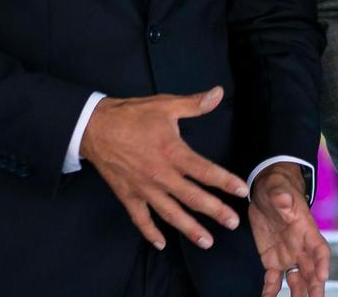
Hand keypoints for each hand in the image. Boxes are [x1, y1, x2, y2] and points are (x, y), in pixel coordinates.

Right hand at [80, 86, 248, 250]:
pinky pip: (141, 219)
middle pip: (193, 198)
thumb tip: (218, 92)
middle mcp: (161, 175)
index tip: (242, 190)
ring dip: (189, 229)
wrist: (95, 127)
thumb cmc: (132, 115)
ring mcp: (144, 188)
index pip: (205, 171)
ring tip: (207, 241)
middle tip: (233, 223)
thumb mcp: (165, 105)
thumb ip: (194, 103)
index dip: (225, 181)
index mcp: (173, 153)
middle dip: (215, 211)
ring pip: (171, 214)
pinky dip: (150, 233)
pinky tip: (161, 244)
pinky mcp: (128, 195)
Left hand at [250, 163, 329, 296]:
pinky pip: (274, 281)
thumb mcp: (278, 189)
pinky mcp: (272, 261)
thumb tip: (284, 200)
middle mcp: (300, 247)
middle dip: (315, 287)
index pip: (320, 249)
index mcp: (306, 230)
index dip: (323, 263)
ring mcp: (288, 256)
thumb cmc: (277, 188)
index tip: (322, 275)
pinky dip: (271, 292)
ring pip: (297, 281)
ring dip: (299, 295)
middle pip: (312, 271)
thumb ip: (282, 197)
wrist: (266, 192)